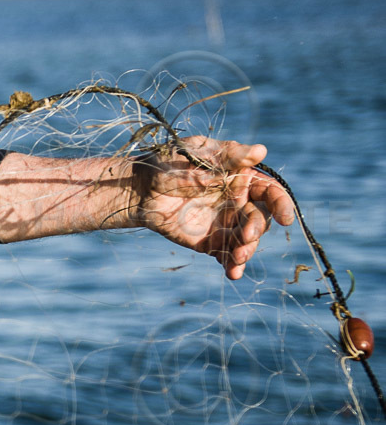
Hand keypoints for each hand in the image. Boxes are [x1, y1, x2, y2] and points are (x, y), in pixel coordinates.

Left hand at [131, 138, 294, 279]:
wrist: (140, 188)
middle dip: (257, 230)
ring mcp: (226, 224)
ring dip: (247, 250)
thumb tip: (261, 151)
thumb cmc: (169, 162)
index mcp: (242, 179)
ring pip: (246, 241)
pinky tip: (233, 274)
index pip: (269, 192)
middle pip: (260, 220)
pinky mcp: (210, 242)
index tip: (284, 218)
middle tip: (246, 236)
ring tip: (238, 257)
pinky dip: (232, 266)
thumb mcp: (199, 153)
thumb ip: (229, 155)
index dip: (281, 204)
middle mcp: (238, 203)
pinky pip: (226, 256)